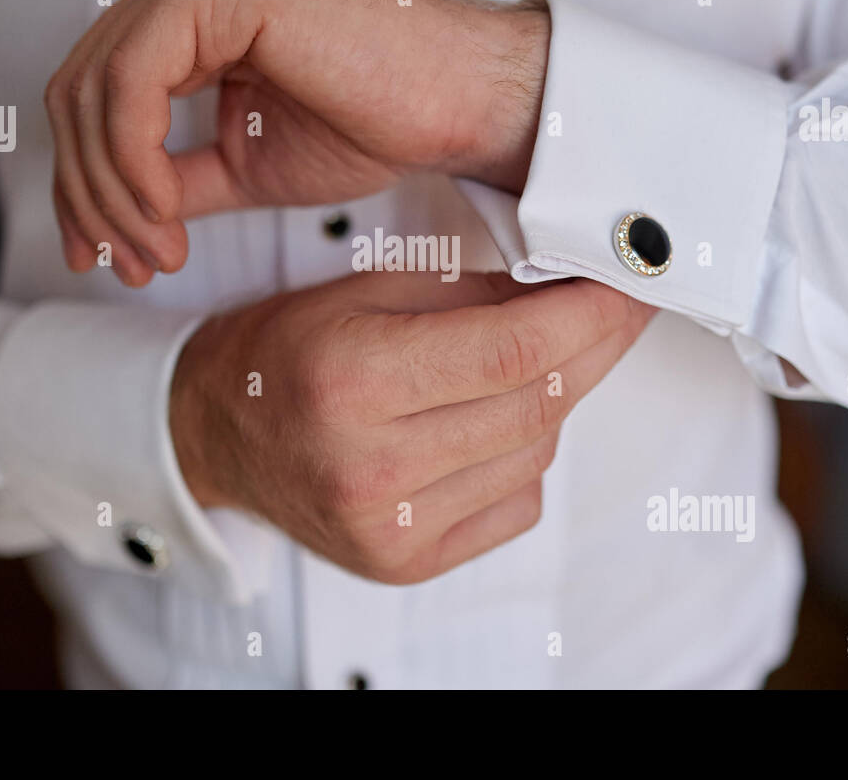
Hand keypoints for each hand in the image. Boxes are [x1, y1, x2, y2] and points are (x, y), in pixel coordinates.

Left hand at [44, 0, 549, 285]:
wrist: (454, 106)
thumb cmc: (374, 124)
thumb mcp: (243, 166)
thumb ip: (175, 180)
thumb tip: (117, 217)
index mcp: (186, 15)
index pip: (90, 99)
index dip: (80, 186)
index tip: (101, 258)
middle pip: (74, 95)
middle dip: (88, 196)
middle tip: (127, 266)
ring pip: (90, 90)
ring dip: (111, 190)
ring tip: (159, 252)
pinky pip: (131, 81)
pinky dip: (133, 159)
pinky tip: (167, 212)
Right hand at [170, 271, 653, 583]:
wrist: (217, 436)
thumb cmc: (285, 354)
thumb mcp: (361, 290)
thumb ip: (468, 290)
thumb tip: (567, 289)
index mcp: (355, 379)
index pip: (514, 350)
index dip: (591, 314)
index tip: (630, 285)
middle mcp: (373, 465)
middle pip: (538, 404)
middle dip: (595, 348)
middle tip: (617, 310)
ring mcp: (392, 526)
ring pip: (536, 454)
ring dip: (557, 400)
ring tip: (533, 363)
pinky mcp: (406, 562)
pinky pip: (517, 503)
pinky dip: (527, 456)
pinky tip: (493, 423)